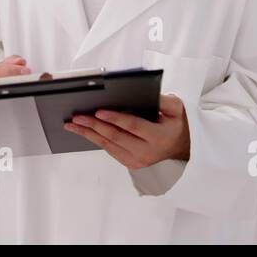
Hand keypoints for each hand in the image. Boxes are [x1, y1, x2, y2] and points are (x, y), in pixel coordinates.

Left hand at [64, 94, 189, 169]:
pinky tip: (84, 132)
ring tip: (73, 124)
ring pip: (109, 146)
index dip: (115, 119)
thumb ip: (163, 100)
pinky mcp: (131, 164)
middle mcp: (147, 152)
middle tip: (78, 116)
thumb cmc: (177, 124)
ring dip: (89, 134)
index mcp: (158, 137)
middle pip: (116, 137)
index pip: (133, 126)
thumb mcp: (177, 108)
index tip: (99, 111)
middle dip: (94, 126)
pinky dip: (95, 140)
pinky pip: (110, 151)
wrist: (183, 148)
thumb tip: (144, 93)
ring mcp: (138, 161)